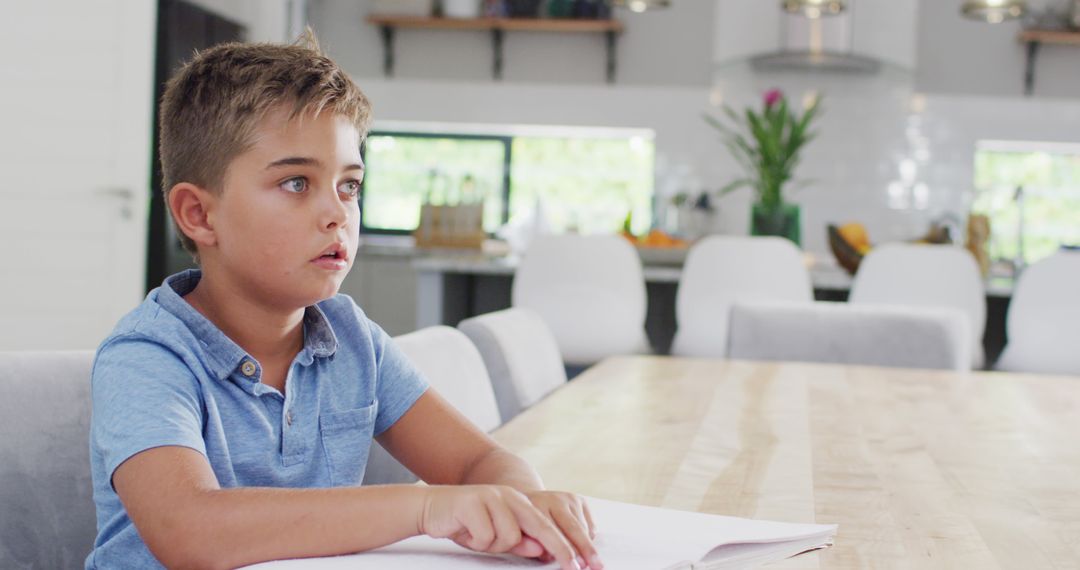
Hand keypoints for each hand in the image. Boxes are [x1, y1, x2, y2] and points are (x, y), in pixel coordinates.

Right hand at [420, 485, 582, 569]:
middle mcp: (510, 497)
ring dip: (491, 545)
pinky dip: (475, 541)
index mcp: (518, 503)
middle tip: (573, 568)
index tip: (580, 566)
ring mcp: (492, 497)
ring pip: (509, 536)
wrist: (432, 508)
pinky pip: (485, 536)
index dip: (565, 546)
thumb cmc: (466, 525)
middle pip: (540, 526)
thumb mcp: (495, 537)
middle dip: (559, 549)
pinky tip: (464, 532)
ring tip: (475, 536)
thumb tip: (541, 549)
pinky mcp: (473, 502)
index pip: (547, 526)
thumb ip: (519, 541)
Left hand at [525, 491, 601, 569]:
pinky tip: (580, 544)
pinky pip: (590, 525)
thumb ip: (529, 546)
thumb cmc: (523, 524)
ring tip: (587, 562)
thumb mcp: (520, 534)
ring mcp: (568, 498)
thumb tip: (549, 556)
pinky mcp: (580, 500)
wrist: (528, 502)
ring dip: (586, 547)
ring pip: (584, 528)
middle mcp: (553, 499)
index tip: (572, 567)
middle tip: (595, 566)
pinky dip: (588, 538)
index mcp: (534, 506)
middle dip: (585, 549)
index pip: (551, 532)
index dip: (562, 552)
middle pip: (574, 528)